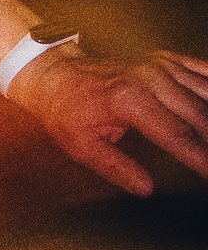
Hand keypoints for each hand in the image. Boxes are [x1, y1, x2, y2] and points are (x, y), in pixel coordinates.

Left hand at [8, 46, 207, 195]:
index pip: (177, 135)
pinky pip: (205, 72)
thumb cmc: (66, 111)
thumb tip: (145, 188)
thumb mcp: (79, 145)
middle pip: (200, 115)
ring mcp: (162, 67)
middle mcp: (151, 80)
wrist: (57, 74)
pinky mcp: (168, 61)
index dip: (201, 158)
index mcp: (130, 101)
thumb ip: (115, 167)